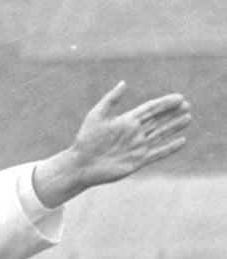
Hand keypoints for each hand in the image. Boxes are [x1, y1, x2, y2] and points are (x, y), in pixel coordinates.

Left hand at [33, 82, 191, 207]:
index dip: (164, 103)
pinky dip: (170, 148)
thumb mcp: (96, 116)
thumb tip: (124, 82)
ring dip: (174, 127)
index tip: (178, 97)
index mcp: (126, 121)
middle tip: (187, 105)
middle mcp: (134, 133)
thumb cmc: (85, 140)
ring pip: (161, 135)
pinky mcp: (137, 161)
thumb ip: (111, 100)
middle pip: (158, 120)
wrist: (81, 164)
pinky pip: (158, 154)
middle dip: (172, 113)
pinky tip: (182, 141)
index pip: (149, 109)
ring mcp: (137, 147)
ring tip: (188, 118)